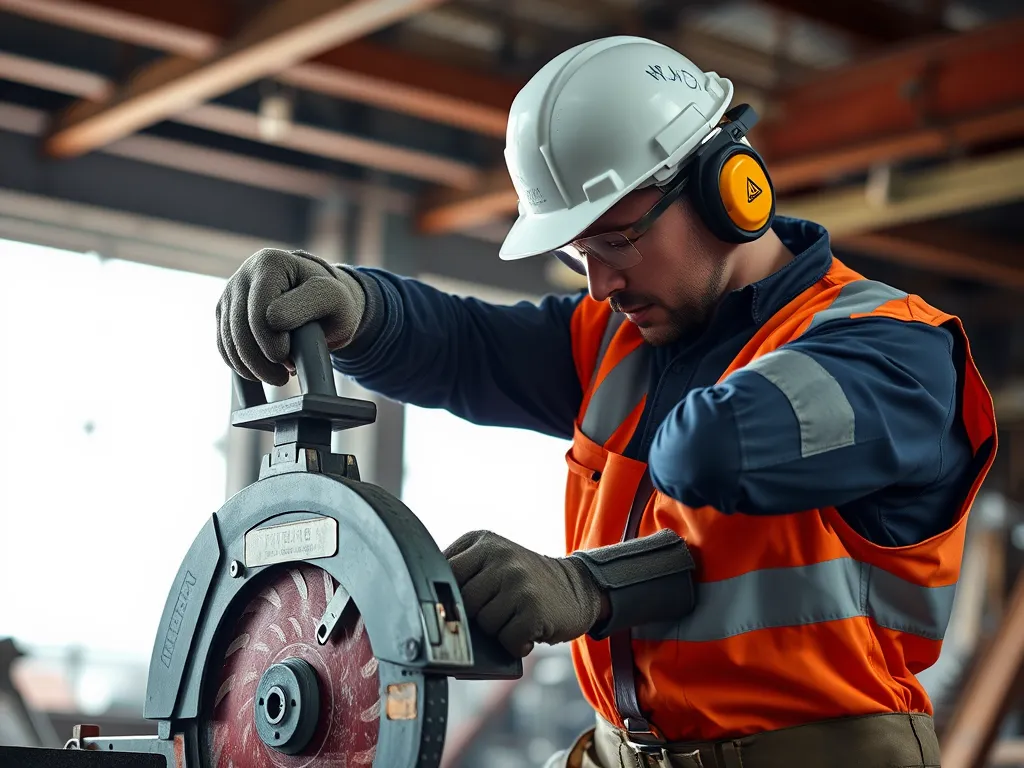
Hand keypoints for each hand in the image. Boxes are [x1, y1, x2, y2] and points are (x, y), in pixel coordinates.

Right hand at [216, 248, 365, 385]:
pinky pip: (223, 345)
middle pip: (240, 330)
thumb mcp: (333, 298)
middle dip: (262, 361)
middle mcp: (245, 274)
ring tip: (277, 376)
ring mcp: (231, 293)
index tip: (294, 359)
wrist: (322, 301)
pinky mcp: (226, 313)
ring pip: (229, 340)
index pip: (260, 315)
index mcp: (270, 263)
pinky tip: (262, 371)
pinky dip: (240, 365)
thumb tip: (271, 320)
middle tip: (285, 376)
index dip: (275, 345)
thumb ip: (307, 304)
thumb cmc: (331, 300)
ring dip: (251, 368)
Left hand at [444, 531, 603, 657]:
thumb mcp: (493, 562)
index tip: (463, 606)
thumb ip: (463, 573)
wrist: (577, 588)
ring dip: (498, 631)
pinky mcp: (532, 607)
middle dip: (477, 616)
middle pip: (462, 603)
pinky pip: (506, 639)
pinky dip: (516, 643)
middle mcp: (499, 555)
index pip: (443, 575)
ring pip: (483, 623)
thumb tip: (428, 607)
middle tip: (499, 610)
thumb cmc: (525, 582)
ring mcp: (517, 580)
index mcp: (481, 541)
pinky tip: (527, 631)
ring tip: (515, 617)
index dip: (450, 598)